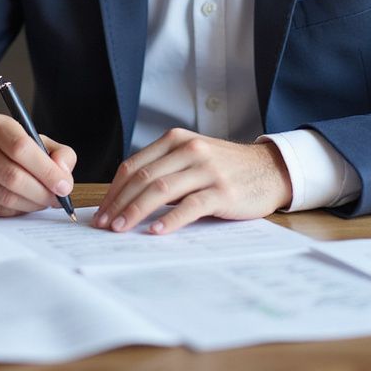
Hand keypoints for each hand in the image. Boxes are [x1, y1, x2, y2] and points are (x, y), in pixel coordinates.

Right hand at [0, 115, 75, 216]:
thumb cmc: (7, 148)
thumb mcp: (34, 139)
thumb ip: (59, 153)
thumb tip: (64, 175)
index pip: (21, 147)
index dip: (46, 170)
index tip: (64, 186)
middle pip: (14, 177)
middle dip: (43, 192)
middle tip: (58, 199)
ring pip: (7, 197)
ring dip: (32, 204)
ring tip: (43, 201)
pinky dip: (18, 211)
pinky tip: (25, 204)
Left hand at [92, 129, 292, 234]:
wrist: (269, 169)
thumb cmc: (225, 168)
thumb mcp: (191, 158)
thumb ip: (164, 170)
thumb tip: (125, 200)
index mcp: (175, 140)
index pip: (133, 165)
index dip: (113, 191)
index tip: (101, 213)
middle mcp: (189, 149)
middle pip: (142, 178)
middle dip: (118, 204)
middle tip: (104, 226)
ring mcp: (206, 169)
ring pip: (161, 189)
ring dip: (136, 211)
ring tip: (120, 230)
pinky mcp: (222, 190)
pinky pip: (190, 205)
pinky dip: (170, 219)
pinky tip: (156, 231)